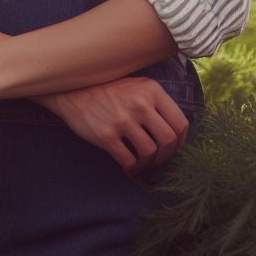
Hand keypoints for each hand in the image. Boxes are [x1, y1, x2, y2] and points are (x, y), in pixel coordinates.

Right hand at [38, 76, 189, 176]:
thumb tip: (175, 129)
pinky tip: (129, 168)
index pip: (180, 122)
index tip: (174, 148)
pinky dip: (132, 169)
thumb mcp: (138, 85)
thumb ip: (157, 102)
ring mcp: (123, 120)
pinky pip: (128, 160)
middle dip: (166, 156)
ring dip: (148, 164)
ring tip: (142, 164)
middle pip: (168, 140)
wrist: (75, 90)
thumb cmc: (110, 89)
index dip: (181, 141)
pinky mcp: (106, 136)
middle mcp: (140, 104)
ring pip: (150, 152)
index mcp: (152, 90)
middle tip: (158, 160)